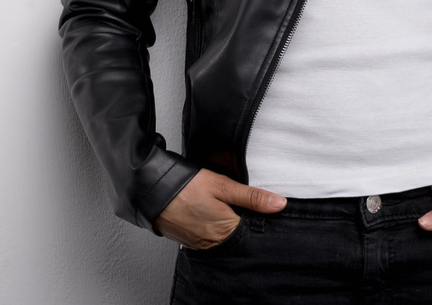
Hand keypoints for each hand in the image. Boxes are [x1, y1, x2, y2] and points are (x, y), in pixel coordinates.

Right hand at [155, 168, 286, 249]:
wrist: (152, 191)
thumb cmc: (185, 187)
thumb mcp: (223, 185)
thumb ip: (252, 197)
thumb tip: (279, 204)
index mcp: (226, 231)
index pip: (253, 231)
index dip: (259, 219)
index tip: (262, 208)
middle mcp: (213, 243)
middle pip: (239, 236)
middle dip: (244, 222)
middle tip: (238, 205)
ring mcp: (200, 244)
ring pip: (224, 238)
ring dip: (228, 226)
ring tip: (224, 208)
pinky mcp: (189, 242)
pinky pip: (209, 239)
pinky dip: (214, 229)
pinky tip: (211, 214)